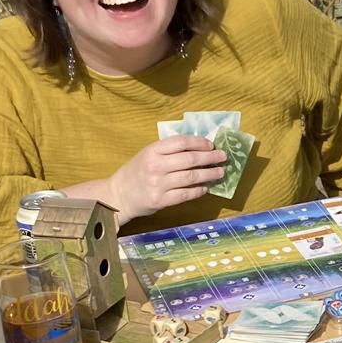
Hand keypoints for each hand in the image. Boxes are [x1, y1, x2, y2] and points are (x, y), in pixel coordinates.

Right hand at [101, 136, 225, 222]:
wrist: (118, 195)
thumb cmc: (135, 173)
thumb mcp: (147, 154)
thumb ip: (167, 151)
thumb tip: (197, 148)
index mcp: (152, 151)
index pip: (181, 142)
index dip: (199, 142)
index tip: (211, 145)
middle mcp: (156, 166)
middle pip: (190, 159)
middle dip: (210, 157)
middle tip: (223, 157)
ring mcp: (159, 184)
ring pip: (191, 177)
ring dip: (209, 174)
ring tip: (220, 172)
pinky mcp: (161, 200)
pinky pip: (186, 194)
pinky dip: (198, 190)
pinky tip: (205, 188)